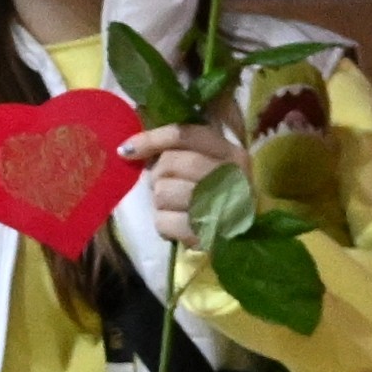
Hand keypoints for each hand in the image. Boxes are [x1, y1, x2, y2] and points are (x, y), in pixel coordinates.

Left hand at [120, 118, 238, 244]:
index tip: (127, 150)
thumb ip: (181, 149)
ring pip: (162, 192)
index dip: (151, 139)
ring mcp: (220, 206)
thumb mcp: (211, 164)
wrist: (244, 237)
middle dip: (158, 175)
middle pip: (169, 163)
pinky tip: (179, 224)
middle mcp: (230, 175)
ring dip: (161, 201)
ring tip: (177, 206)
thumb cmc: (219, 195)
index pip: (184, 134)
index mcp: (231, 153)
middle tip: (166, 184)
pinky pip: (163, 221)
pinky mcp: (207, 234)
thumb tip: (130, 148)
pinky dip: (165, 224)